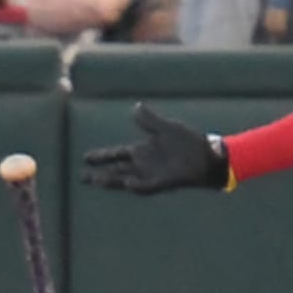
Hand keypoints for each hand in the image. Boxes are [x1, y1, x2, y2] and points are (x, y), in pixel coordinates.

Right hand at [82, 102, 231, 193]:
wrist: (209, 155)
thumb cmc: (189, 142)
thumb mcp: (167, 127)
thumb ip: (150, 120)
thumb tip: (136, 107)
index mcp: (143, 151)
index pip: (117, 154)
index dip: (102, 156)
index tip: (86, 157)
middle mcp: (145, 165)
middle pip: (117, 170)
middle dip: (100, 173)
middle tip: (83, 177)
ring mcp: (154, 174)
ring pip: (127, 179)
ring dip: (113, 181)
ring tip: (97, 180)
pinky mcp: (165, 181)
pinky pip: (148, 186)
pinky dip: (138, 185)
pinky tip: (127, 183)